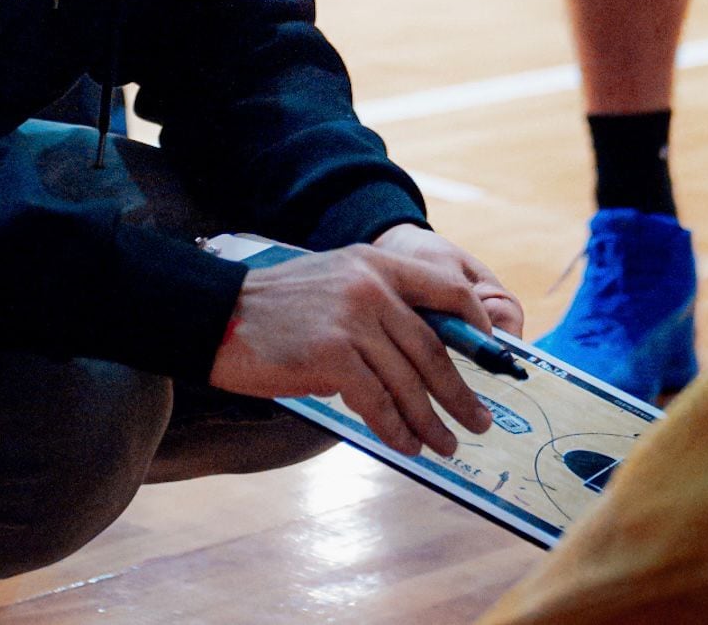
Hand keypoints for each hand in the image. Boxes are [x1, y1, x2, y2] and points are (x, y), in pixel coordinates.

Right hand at [208, 233, 521, 458]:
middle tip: (479, 419)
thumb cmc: (277, 307)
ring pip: (410, 380)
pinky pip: (378, 402)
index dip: (474, 327)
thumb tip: (427, 351)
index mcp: (374, 262)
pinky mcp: (331, 355)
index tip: (487, 358)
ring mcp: (350, 320)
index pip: (447, 289)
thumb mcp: (336, 282)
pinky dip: (397, 429)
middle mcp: (369, 285)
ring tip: (447, 444)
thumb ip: (380, 302)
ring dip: (433, 420)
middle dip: (460, 390)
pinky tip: (406, 444)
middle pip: (433, 346)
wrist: (220, 314)